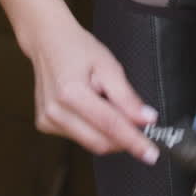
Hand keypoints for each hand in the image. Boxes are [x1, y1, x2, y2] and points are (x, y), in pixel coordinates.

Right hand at [0, 0, 159, 163]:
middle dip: (123, 138)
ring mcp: (47, 119)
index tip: (151, 154)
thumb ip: (127, 97)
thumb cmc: (77, 48)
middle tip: (136, 122)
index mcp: (71, 92)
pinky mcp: (45, 124)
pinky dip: (92, 128)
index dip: (134, 141)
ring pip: (90, 142)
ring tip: (103, 100)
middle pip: (100, 142)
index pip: (110, 126)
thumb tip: (146, 120)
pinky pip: (79, 137)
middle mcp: (55, 110)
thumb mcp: (109, 66)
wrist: (47, 41)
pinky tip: (89, 106)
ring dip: (107, 131)